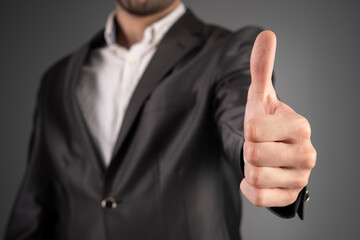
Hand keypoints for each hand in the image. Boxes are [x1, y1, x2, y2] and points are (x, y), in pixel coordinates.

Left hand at [240, 31, 315, 206]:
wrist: (275, 153)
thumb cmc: (267, 124)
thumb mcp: (262, 96)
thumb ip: (261, 68)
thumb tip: (266, 35)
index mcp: (300, 125)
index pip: (253, 129)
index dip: (248, 129)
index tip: (259, 129)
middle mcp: (307, 153)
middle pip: (252, 154)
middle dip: (248, 150)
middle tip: (259, 146)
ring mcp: (301, 177)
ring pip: (254, 176)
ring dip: (249, 168)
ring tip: (262, 161)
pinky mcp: (290, 197)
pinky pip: (257, 197)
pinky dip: (250, 187)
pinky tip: (259, 177)